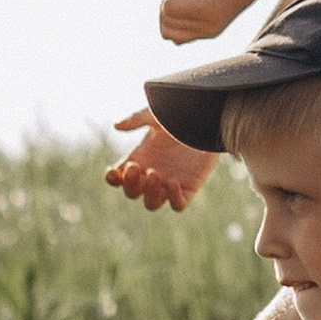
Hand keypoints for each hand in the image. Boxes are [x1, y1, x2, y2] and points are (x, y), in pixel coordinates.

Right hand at [104, 113, 220, 212]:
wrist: (208, 120)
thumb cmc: (182, 115)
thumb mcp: (156, 114)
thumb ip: (136, 119)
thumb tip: (116, 126)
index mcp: (140, 158)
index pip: (118, 177)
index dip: (113, 178)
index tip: (113, 171)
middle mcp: (152, 173)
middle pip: (132, 192)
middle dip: (130, 184)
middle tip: (137, 168)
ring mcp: (170, 183)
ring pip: (152, 203)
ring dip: (149, 193)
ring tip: (154, 174)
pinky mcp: (189, 188)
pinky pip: (178, 205)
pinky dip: (174, 199)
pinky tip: (174, 182)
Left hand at [148, 0, 275, 45]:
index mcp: (210, 11)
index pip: (168, 9)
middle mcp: (210, 28)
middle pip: (165, 25)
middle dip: (168, 3)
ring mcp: (211, 34)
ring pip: (169, 35)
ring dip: (171, 14)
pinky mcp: (211, 34)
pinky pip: (180, 36)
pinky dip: (179, 20)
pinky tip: (194, 3)